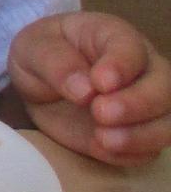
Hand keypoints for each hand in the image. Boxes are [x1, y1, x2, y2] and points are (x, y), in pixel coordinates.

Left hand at [10, 11, 168, 165]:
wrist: (40, 83)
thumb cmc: (41, 53)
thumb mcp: (33, 47)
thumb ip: (55, 62)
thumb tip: (83, 88)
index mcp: (114, 37)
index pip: (131, 49)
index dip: (121, 66)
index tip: (100, 82)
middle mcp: (142, 70)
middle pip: (163, 87)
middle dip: (138, 104)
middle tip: (101, 113)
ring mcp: (146, 105)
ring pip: (168, 121)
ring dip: (142, 135)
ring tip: (103, 139)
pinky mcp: (137, 135)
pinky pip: (150, 149)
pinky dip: (131, 154)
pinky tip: (103, 150)